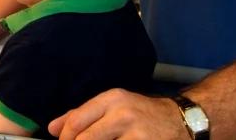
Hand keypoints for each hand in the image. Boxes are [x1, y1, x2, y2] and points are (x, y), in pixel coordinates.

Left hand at [48, 89, 187, 139]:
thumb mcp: (113, 107)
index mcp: (111, 99)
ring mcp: (137, 133)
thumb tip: (53, 129)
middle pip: (86, 139)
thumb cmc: (141, 115)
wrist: (183, 121)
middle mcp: (123, 114)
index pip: (77, 121)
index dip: (65, 138)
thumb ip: (82, 116)